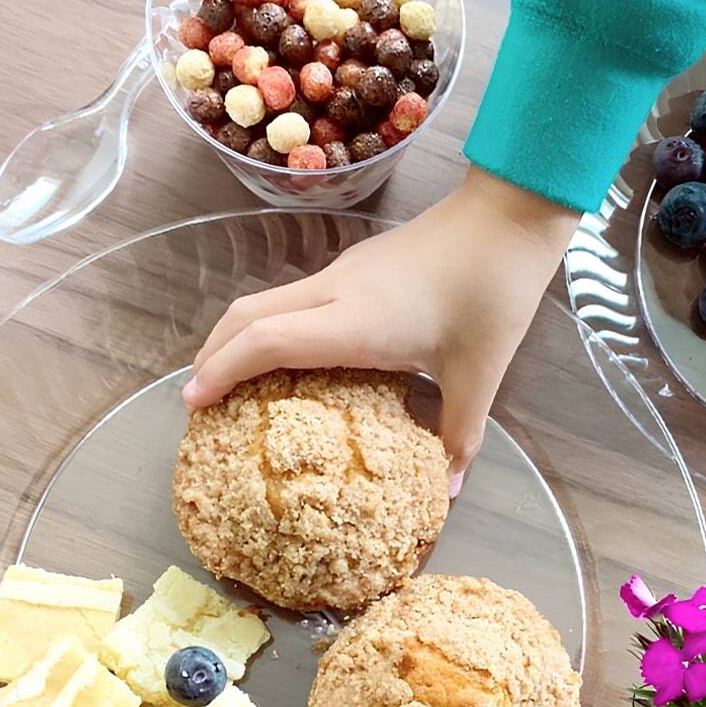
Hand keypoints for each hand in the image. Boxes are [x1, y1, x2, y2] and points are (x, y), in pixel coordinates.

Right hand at [183, 168, 578, 492]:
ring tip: (232, 383)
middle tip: (199, 400)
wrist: (511, 212)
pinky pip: (292, 299)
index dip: (221, 372)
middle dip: (212, 355)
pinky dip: (268, 329)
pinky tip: (287, 359)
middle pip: (246, 316)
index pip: (264, 342)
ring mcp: (341, 274)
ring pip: (265, 302)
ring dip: (237, 339)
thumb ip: (457, 436)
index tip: (194, 405)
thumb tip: (446, 494)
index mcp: (354, 322)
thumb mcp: (480, 375)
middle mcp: (334, 293)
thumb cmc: (492, 292)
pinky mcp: (354, 266)